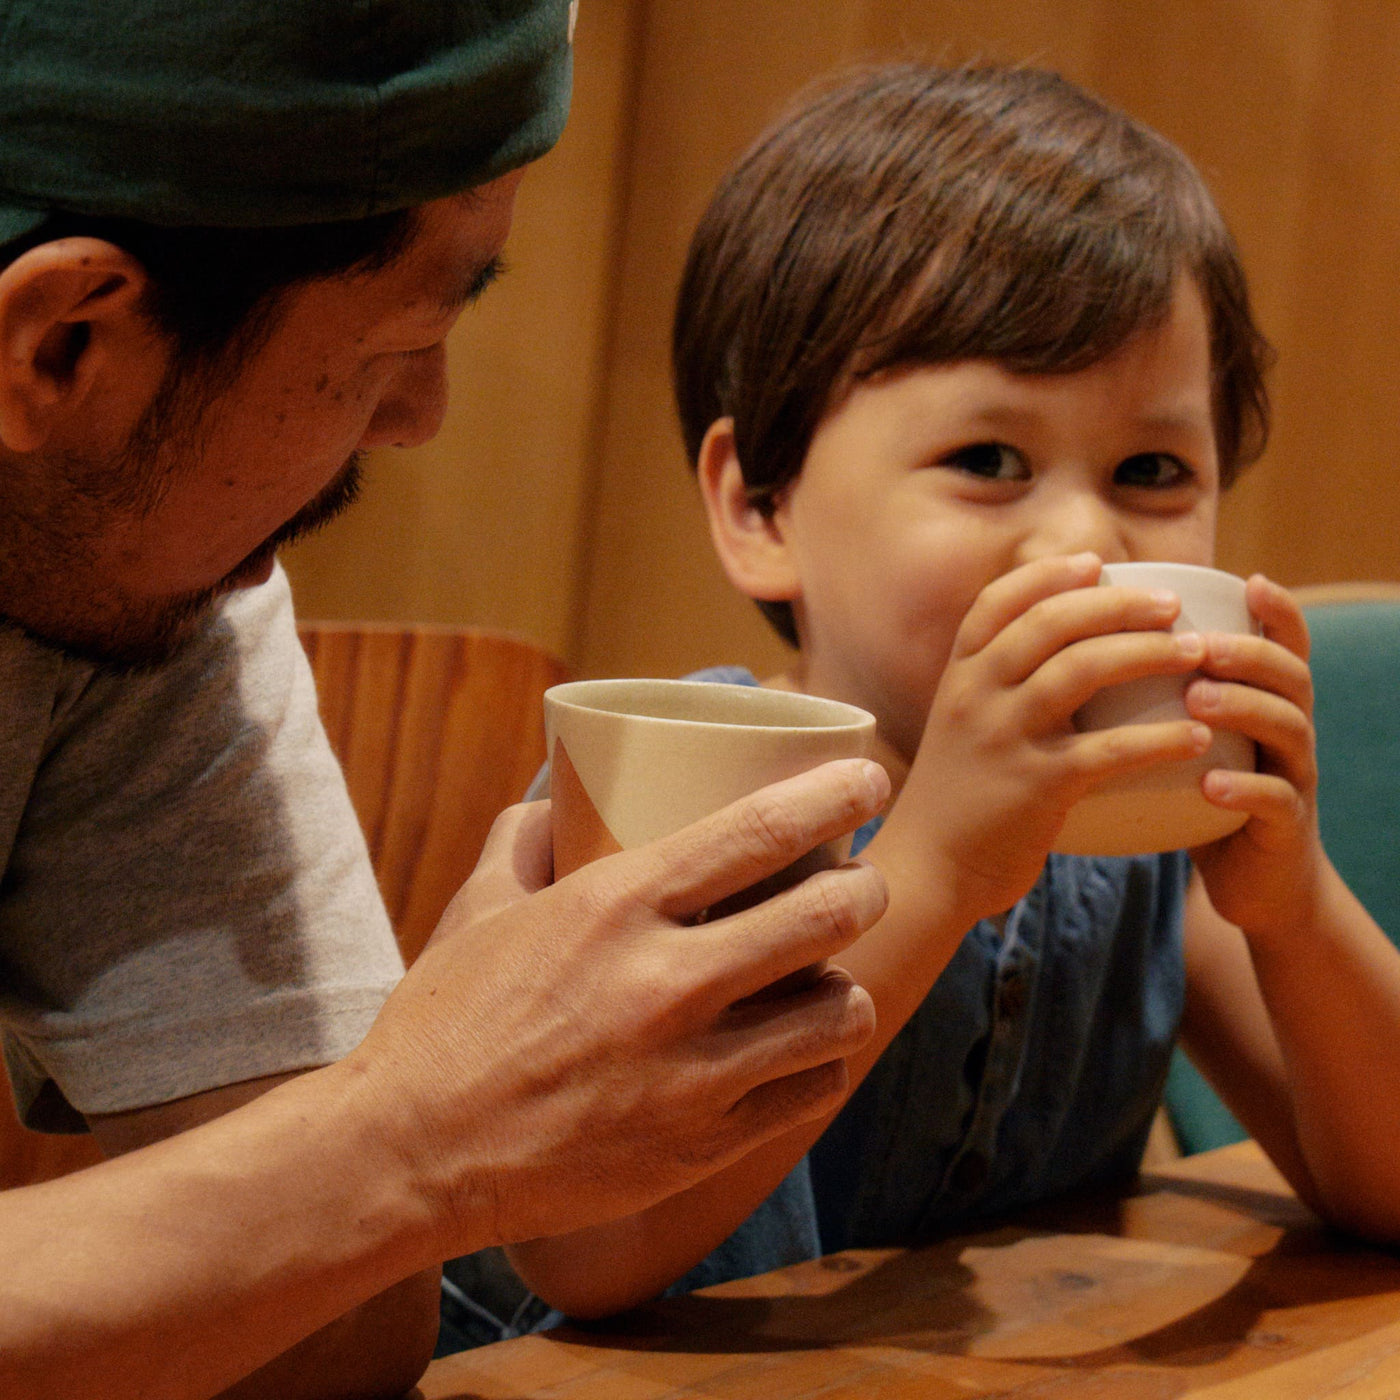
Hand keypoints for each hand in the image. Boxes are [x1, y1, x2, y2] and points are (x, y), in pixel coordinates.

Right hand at [349, 757, 888, 1252]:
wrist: (412, 1155)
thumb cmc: (444, 1020)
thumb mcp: (478, 906)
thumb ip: (522, 837)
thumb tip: (555, 797)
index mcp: (617, 906)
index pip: (762, 831)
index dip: (836, 795)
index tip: (869, 778)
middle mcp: (668, 983)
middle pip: (827, 916)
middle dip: (863, 888)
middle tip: (860, 883)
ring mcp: (693, 1072)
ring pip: (838, 1011)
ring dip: (845, 985)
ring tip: (826, 978)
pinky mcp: (702, 1145)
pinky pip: (811, 1091)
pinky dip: (818, 1063)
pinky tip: (799, 1052)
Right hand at [880, 553, 1215, 923]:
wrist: (928, 869)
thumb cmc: (957, 799)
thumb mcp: (960, 727)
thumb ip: (996, 689)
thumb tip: (1059, 652)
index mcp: (958, 676)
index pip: (998, 602)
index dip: (1048, 574)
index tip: (1096, 564)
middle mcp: (975, 695)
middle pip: (1051, 622)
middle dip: (1118, 604)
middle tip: (1172, 605)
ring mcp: (1003, 737)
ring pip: (1082, 669)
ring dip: (1149, 653)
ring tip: (1196, 653)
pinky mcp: (1036, 786)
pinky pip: (1109, 750)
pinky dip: (1160, 739)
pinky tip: (1198, 738)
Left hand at [1186, 574, 1324, 935]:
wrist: (1251, 882)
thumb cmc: (1200, 795)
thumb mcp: (1186, 737)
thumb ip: (1157, 693)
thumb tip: (1085, 638)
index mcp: (1266, 699)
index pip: (1283, 642)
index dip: (1276, 610)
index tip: (1249, 580)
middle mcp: (1289, 728)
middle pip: (1290, 675)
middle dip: (1248, 652)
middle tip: (1199, 643)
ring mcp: (1294, 777)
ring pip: (1288, 729)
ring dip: (1243, 707)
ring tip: (1197, 698)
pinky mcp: (1286, 828)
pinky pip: (1275, 802)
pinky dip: (1244, 791)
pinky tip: (1211, 785)